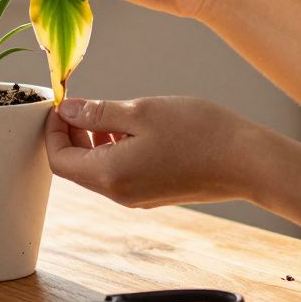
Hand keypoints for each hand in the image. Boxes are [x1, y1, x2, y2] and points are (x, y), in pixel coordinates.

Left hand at [45, 96, 260, 207]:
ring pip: (98, 169)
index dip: (52, 131)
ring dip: (93, 140)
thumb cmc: (198, 133)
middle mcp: (119, 193)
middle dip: (70, 134)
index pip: (59, 159)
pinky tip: (130, 127)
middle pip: (76, 166)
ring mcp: (138, 196)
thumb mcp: (141, 112)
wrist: (248, 162)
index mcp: (109, 175)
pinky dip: (113, 149)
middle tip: (78, 104)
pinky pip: (119, 172)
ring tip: (107, 112)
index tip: (59, 104)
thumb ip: (98, 113)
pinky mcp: (154, 192)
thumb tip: (67, 111)